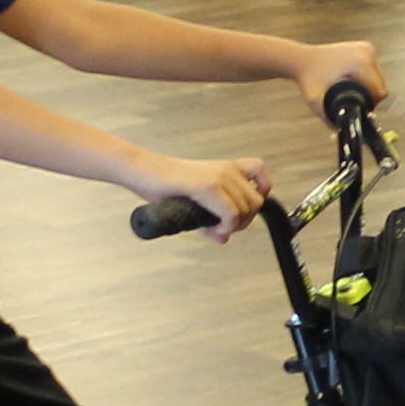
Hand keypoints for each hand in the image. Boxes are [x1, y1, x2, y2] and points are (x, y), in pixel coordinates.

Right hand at [143, 155, 267, 237]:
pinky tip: (212, 229)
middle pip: (256, 202)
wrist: (143, 172)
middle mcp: (226, 169)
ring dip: (232, 227)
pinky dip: (225, 228)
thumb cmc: (163, 184)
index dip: (261, 192)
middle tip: (223, 227)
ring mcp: (219, 176)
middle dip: (243, 221)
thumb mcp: (195, 202)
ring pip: (245, 210)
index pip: (260, 172)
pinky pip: (231, 214)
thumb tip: (224, 237)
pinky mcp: (208, 186)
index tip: (245, 208)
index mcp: (225, 167)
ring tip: (213, 229)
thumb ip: (213, 217)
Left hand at [290, 42, 385, 121]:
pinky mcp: (365, 47)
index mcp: (361, 62)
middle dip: (370, 96)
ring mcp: (367, 48)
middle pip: (381, 85)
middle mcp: (367, 52)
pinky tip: (353, 81)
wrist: (303, 60)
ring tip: (351, 90)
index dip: (370, 104)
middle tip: (352, 100)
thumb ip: (329, 119)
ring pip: (378, 78)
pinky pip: (374, 69)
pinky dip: (367, 78)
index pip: (379, 92)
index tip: (356, 107)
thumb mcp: (317, 101)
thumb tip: (344, 131)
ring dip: (369, 87)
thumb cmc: (309, 78)